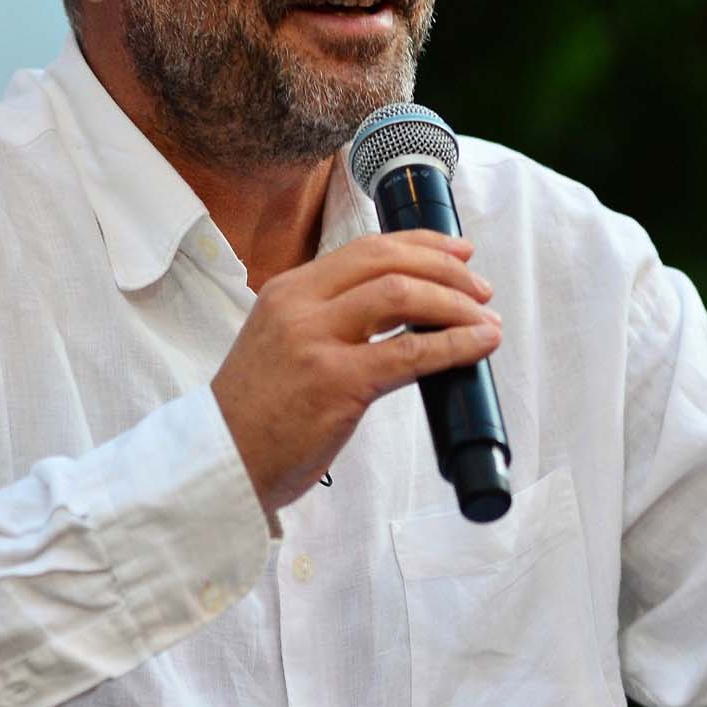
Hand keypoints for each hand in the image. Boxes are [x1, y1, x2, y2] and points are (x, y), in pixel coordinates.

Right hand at [212, 229, 501, 515]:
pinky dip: (454, 344)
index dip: (421, 245)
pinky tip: (478, 345)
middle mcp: (299, 305)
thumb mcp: (283, 343)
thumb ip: (329, 319)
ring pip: (402, 295)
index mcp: (289, 290)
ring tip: (485, 319)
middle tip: (480, 290)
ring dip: (455, 304)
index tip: (458, 252)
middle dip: (446, 269)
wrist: (221, 462)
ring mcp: (315, 341)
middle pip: (388, 262)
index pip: (366, 248)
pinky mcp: (336, 382)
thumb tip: (404, 310)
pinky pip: (409, 352)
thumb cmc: (258, 414)